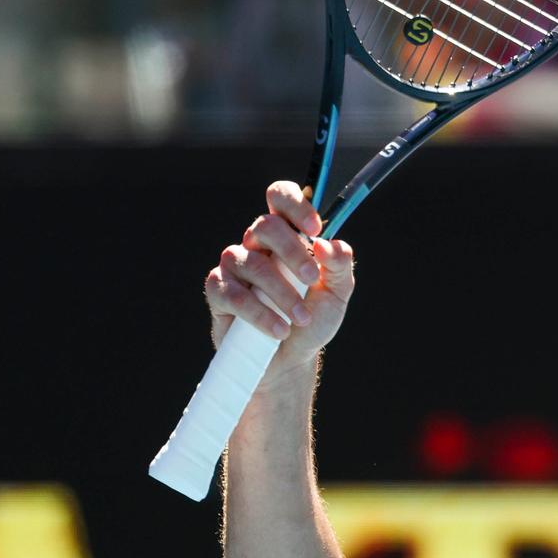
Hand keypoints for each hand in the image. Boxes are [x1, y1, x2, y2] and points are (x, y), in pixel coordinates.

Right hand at [204, 180, 355, 382]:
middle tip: (311, 277)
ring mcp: (235, 266)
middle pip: (265, 226)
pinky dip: (259, 313)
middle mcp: (257, 244)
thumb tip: (329, 244)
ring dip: (281, 292)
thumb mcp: (336, 294)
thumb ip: (339, 266)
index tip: (315, 229)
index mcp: (286, 236)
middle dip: (292, 251)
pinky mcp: (218, 291)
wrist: (289, 359)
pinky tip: (279, 330)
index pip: (280, 198)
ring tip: (300, 319)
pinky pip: (232, 293)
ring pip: (251, 262)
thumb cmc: (311, 319)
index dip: (295, 205)